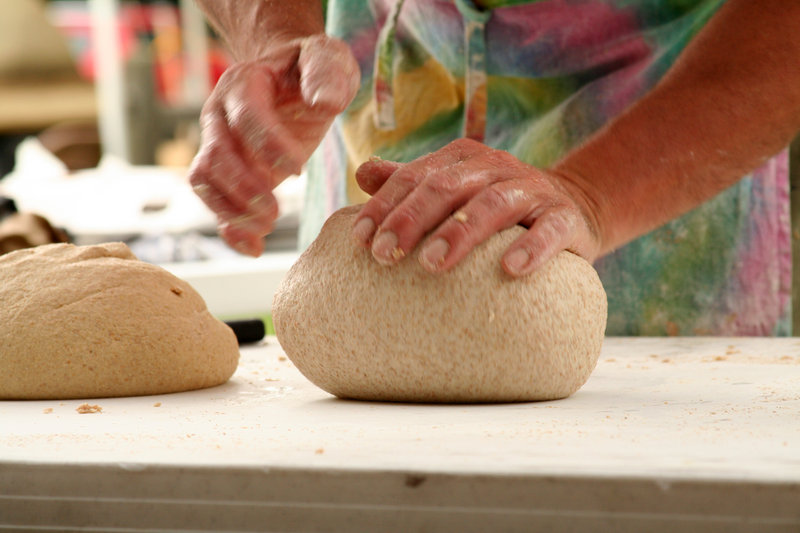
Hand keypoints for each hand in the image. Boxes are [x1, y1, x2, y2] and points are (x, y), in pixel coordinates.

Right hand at [189, 34, 358, 255]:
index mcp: (244, 84)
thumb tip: (325, 103)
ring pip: (205, 182)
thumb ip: (327, 75)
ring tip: (269, 225)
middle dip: (245, 188)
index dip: (267, 147)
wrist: (289, 78)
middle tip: (277, 210)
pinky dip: (230, 229)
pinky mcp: (226, 173)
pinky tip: (255, 247)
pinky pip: (214, 203)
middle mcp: (220, 115)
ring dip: (232, 211)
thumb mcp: (327, 59)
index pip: (245, 117)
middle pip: (215, 156)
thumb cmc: (310, 70)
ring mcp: (217, 145)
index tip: (297, 170)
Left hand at [351, 139, 601, 275]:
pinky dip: (532, 247)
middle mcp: (496, 168)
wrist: (571, 208)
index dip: (385, 206)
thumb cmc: (496, 206)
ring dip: (460, 233)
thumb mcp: (454, 190)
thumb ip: (411, 183)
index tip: (359, 240)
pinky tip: (511, 269)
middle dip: (412, 219)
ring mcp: (532, 190)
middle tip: (384, 255)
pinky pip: (550, 230)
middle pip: (448, 187)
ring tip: (432, 263)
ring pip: (493, 205)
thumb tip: (363, 172)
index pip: (416, 177)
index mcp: (463, 160)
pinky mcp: (565, 217)